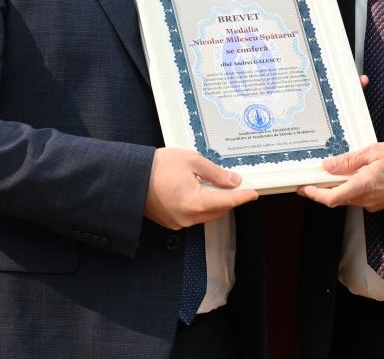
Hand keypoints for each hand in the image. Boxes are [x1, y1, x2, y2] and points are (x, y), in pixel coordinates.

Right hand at [143, 147, 258, 229]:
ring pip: (206, 215)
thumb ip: (216, 173)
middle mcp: (188, 218)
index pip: (227, 201)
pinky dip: (200, 206)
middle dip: (229, 198)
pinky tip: (198, 191)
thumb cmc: (158, 166)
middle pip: (218, 210)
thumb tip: (233, 181)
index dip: (242, 197)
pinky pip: (193, 216)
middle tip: (236, 184)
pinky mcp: (170, 222)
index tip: (254, 193)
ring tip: (215, 185)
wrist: (130, 177)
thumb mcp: (191, 161)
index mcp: (194, 203)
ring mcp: (178, 222)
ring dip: (214, 202)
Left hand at [298, 141, 383, 211]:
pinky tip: (352, 176)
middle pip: (338, 198)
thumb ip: (348, 160)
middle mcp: (367, 199)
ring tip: (333, 173)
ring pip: (348, 198)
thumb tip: (329, 165)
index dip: (314, 195)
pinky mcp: (380, 202)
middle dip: (324, 189)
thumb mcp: (372, 152)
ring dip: (338, 188)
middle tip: (314, 177)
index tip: (304, 188)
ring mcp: (374, 203)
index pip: (331, 198)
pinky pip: (359, 197)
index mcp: (363, 186)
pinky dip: (351, 188)